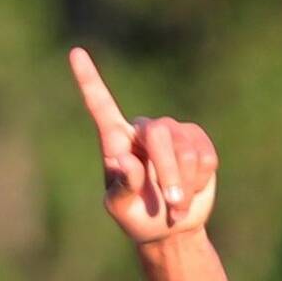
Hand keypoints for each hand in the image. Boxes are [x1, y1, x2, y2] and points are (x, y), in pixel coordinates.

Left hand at [72, 47, 218, 246]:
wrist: (171, 228)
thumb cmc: (137, 217)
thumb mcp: (121, 210)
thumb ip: (121, 188)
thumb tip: (125, 160)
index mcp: (115, 141)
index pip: (101, 106)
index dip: (89, 80)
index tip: (75, 53)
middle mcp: (143, 130)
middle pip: (160, 135)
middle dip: (169, 172)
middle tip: (172, 203)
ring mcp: (172, 133)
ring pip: (187, 151)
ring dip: (185, 185)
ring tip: (176, 206)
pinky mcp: (197, 140)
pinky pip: (206, 156)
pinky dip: (200, 181)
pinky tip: (191, 191)